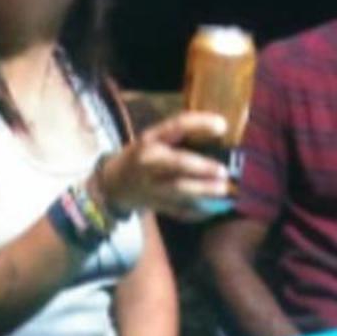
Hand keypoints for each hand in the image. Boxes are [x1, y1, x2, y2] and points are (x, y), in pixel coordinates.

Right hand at [96, 111, 234, 220]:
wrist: (113, 183)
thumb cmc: (141, 155)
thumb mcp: (154, 138)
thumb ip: (180, 136)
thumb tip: (221, 133)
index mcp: (151, 139)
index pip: (177, 125)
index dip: (200, 124)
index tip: (223, 126)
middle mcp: (150, 161)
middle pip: (177, 164)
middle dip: (202, 167)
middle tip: (223, 171)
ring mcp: (151, 185)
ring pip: (179, 189)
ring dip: (203, 190)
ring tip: (223, 189)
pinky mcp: (155, 205)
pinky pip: (178, 210)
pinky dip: (197, 211)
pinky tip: (214, 209)